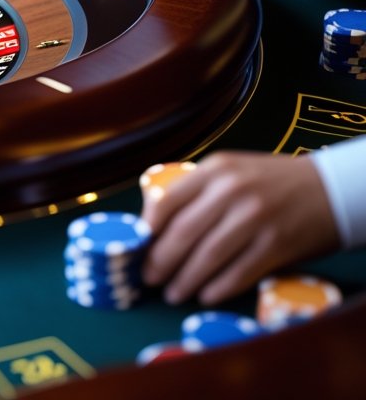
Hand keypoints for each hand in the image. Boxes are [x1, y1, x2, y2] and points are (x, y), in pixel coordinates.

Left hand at [142, 152, 338, 304]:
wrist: (330, 190)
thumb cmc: (271, 183)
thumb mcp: (231, 173)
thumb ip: (197, 192)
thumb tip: (154, 225)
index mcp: (215, 170)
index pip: (168, 200)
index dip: (147, 229)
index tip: (136, 248)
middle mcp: (232, 191)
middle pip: (184, 232)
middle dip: (160, 260)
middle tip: (148, 279)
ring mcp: (256, 217)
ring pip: (209, 256)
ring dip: (186, 280)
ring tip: (173, 294)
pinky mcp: (276, 244)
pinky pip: (239, 272)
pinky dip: (218, 288)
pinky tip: (205, 296)